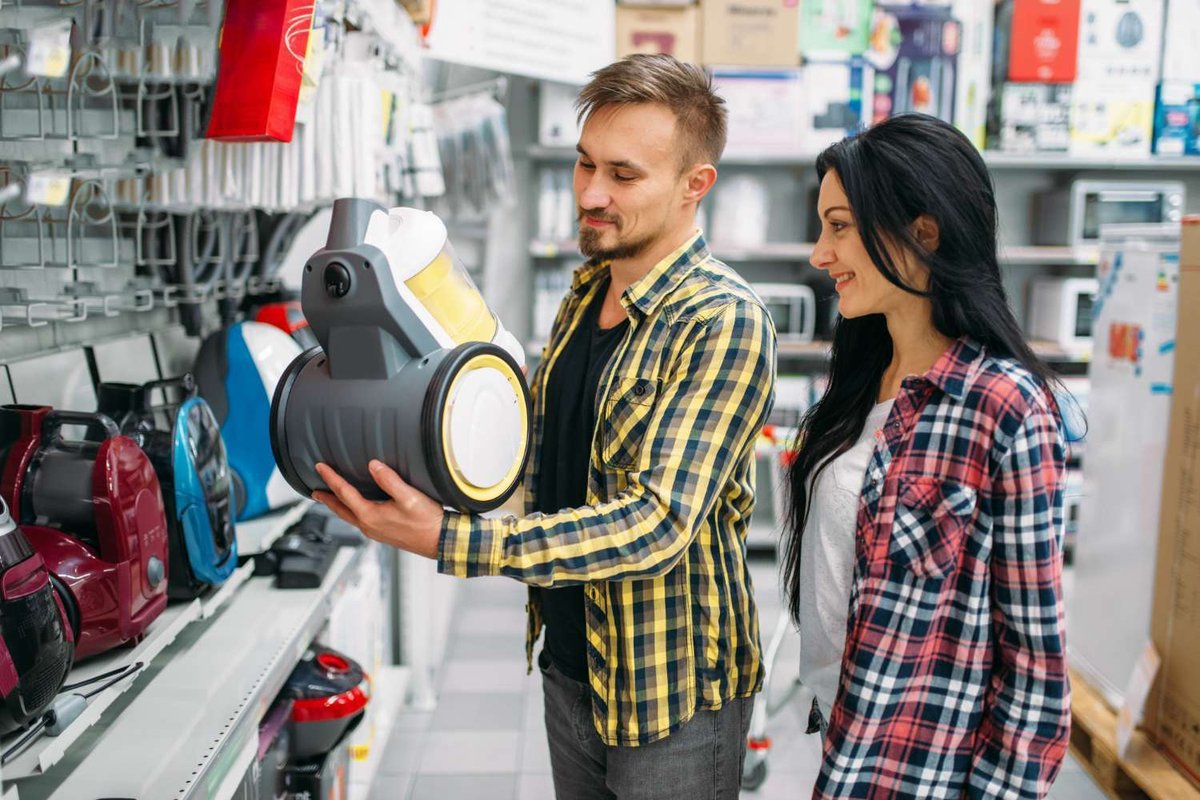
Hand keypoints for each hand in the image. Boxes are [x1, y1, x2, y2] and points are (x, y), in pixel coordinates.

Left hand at [312, 460, 443, 559]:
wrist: (439, 541)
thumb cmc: (426, 521)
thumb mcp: (408, 496)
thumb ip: (389, 480)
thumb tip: (373, 465)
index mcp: (370, 515)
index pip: (344, 493)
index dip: (331, 478)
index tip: (320, 467)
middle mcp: (368, 525)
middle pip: (340, 509)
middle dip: (326, 499)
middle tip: (314, 491)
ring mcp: (375, 531)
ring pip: (349, 516)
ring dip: (337, 506)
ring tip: (330, 499)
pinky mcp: (383, 534)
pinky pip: (359, 521)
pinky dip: (351, 512)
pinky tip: (357, 509)